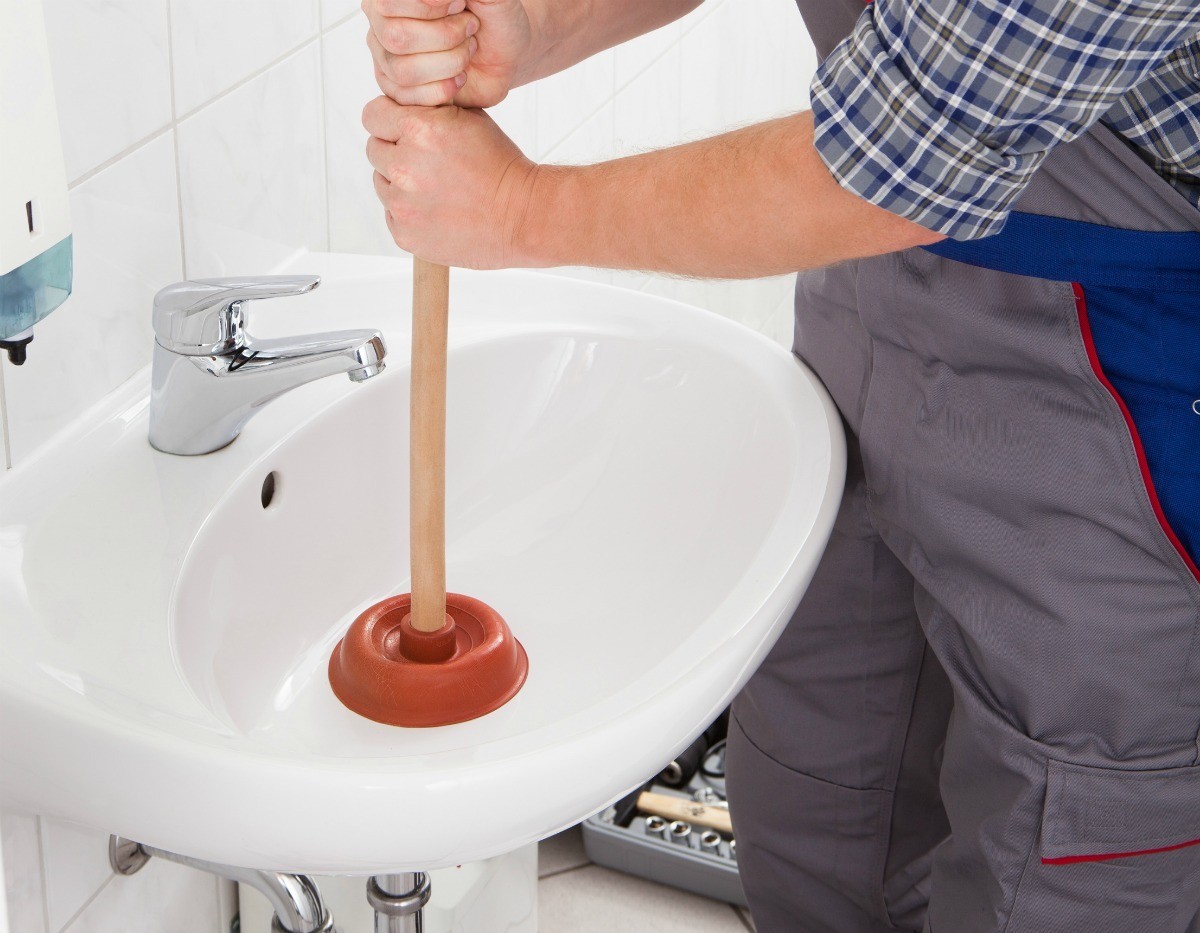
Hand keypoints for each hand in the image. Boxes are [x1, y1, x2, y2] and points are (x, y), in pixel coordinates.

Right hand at [363, 0, 533, 107]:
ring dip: (448, 62)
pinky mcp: (399, 91)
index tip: (460, 4)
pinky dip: (445, 88)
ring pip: (404, 71)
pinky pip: (410, 98)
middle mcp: (381, 25)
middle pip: (397, 37)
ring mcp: (386, 59)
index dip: (430, 7)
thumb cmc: (493, 17)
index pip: (390, 2)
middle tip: (469, 28)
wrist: (506, 52)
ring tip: (468, 51)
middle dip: (445, 36)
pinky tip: (460, 76)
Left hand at [364, 96, 539, 267]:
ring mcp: (402, 205)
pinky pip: (392, 214)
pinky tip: (438, 209)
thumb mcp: (469, 118)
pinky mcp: (405, 234)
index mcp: (419, 130)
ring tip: (437, 187)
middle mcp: (405, 167)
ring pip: (381, 183)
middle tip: (428, 161)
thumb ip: (428, 108)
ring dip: (401, 183)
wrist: (522, 216)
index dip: (389, 119)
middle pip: (374, 149)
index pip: (373, 115)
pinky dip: (410, 212)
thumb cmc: (501, 167)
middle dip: (396, 150)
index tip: (404, 128)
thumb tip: (398, 101)